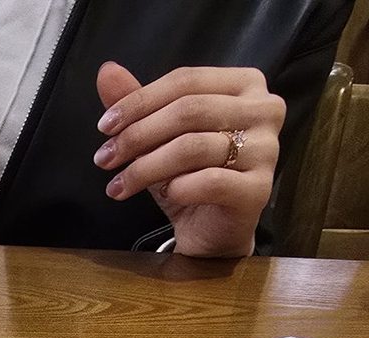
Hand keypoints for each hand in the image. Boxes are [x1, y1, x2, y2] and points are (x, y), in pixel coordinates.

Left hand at [94, 61, 285, 257]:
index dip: (140, 101)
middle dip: (138, 135)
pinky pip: (210, 182)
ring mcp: (267, 149)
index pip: (185, 80)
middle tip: (104, 159)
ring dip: (146, 167)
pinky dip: (178, 188)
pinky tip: (164, 195)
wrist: (212, 231)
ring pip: (193, 147)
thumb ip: (139, 104)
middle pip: (189, 110)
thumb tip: (106, 71)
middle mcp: (264, 109)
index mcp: (245, 83)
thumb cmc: (190, 177)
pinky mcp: (259, 189)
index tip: (104, 126)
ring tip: (120, 185)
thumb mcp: (160, 138)